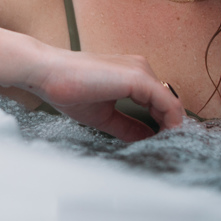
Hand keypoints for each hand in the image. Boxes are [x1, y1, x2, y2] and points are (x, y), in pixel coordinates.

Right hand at [33, 50, 184, 141]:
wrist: (47, 73)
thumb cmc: (67, 90)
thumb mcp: (104, 116)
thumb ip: (127, 126)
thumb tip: (147, 138)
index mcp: (131, 75)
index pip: (159, 101)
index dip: (164, 125)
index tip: (162, 146)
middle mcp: (140, 68)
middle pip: (169, 103)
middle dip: (171, 128)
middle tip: (170, 152)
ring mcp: (140, 71)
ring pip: (171, 104)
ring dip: (174, 128)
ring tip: (169, 149)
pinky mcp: (138, 78)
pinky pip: (167, 104)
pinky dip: (171, 123)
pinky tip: (167, 138)